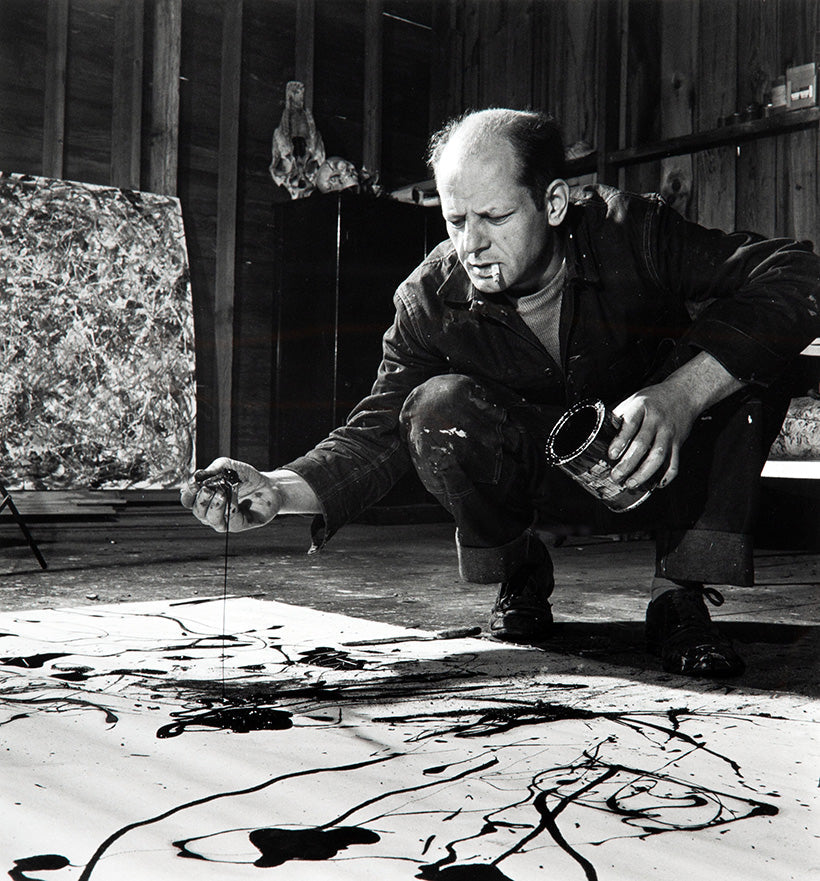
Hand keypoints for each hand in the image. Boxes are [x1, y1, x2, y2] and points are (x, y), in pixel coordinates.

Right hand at [180, 456, 282, 532]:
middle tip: (209, 488)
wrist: (269, 486)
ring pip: (210, 519)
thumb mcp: (228, 467)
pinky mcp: (237, 525)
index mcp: (204, 497)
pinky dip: (230, 507)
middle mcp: (211, 511)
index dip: (188, 493)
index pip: (188, 500)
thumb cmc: (246, 478)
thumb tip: (197, 476)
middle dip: (201, 499)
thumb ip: (213, 470)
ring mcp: (223, 519)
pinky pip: (229, 521)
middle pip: (197, 510)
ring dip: (214, 505)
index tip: (194, 483)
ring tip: (222, 493)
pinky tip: (234, 495)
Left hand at [607, 351, 744, 490]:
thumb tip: (603, 433)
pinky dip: (666, 476)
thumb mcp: (633, 400)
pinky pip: (674, 462)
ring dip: (644, 473)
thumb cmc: (653, 399)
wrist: (684, 394)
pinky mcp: (679, 442)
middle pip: (642, 444)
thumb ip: (619, 416)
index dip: (620, 441)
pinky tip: (656, 484)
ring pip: (658, 456)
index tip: (612, 455)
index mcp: (642, 407)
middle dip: (628, 463)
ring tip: (631, 484)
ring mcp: (669, 432)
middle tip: (616, 476)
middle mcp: (656, 420)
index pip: (630, 424)